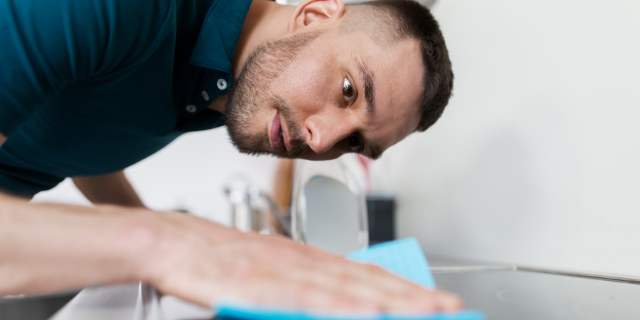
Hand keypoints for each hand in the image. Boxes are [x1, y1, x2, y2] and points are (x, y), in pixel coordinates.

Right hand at [145, 213, 461, 312]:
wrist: (171, 240)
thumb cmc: (218, 257)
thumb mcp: (269, 268)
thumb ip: (306, 284)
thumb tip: (341, 303)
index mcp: (307, 259)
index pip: (367, 275)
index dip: (405, 289)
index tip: (437, 301)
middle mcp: (302, 261)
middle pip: (365, 282)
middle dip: (411, 298)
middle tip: (449, 309)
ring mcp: (280, 271)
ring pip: (342, 289)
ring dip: (387, 302)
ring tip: (426, 313)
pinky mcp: (252, 285)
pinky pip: (300, 298)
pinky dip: (334, 307)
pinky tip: (363, 314)